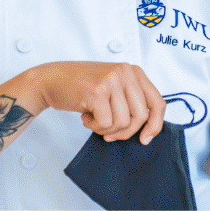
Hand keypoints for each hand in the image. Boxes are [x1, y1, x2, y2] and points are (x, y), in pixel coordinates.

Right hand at [31, 62, 165, 143]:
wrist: (51, 79)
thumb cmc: (81, 87)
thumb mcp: (113, 88)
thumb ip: (131, 102)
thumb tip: (148, 131)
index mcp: (134, 71)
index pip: (158, 102)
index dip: (155, 125)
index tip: (145, 139)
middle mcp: (125, 72)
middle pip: (141, 116)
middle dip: (125, 132)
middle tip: (108, 132)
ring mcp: (111, 80)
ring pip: (123, 122)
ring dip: (107, 130)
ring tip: (94, 120)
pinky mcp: (97, 91)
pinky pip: (107, 123)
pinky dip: (96, 127)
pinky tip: (86, 118)